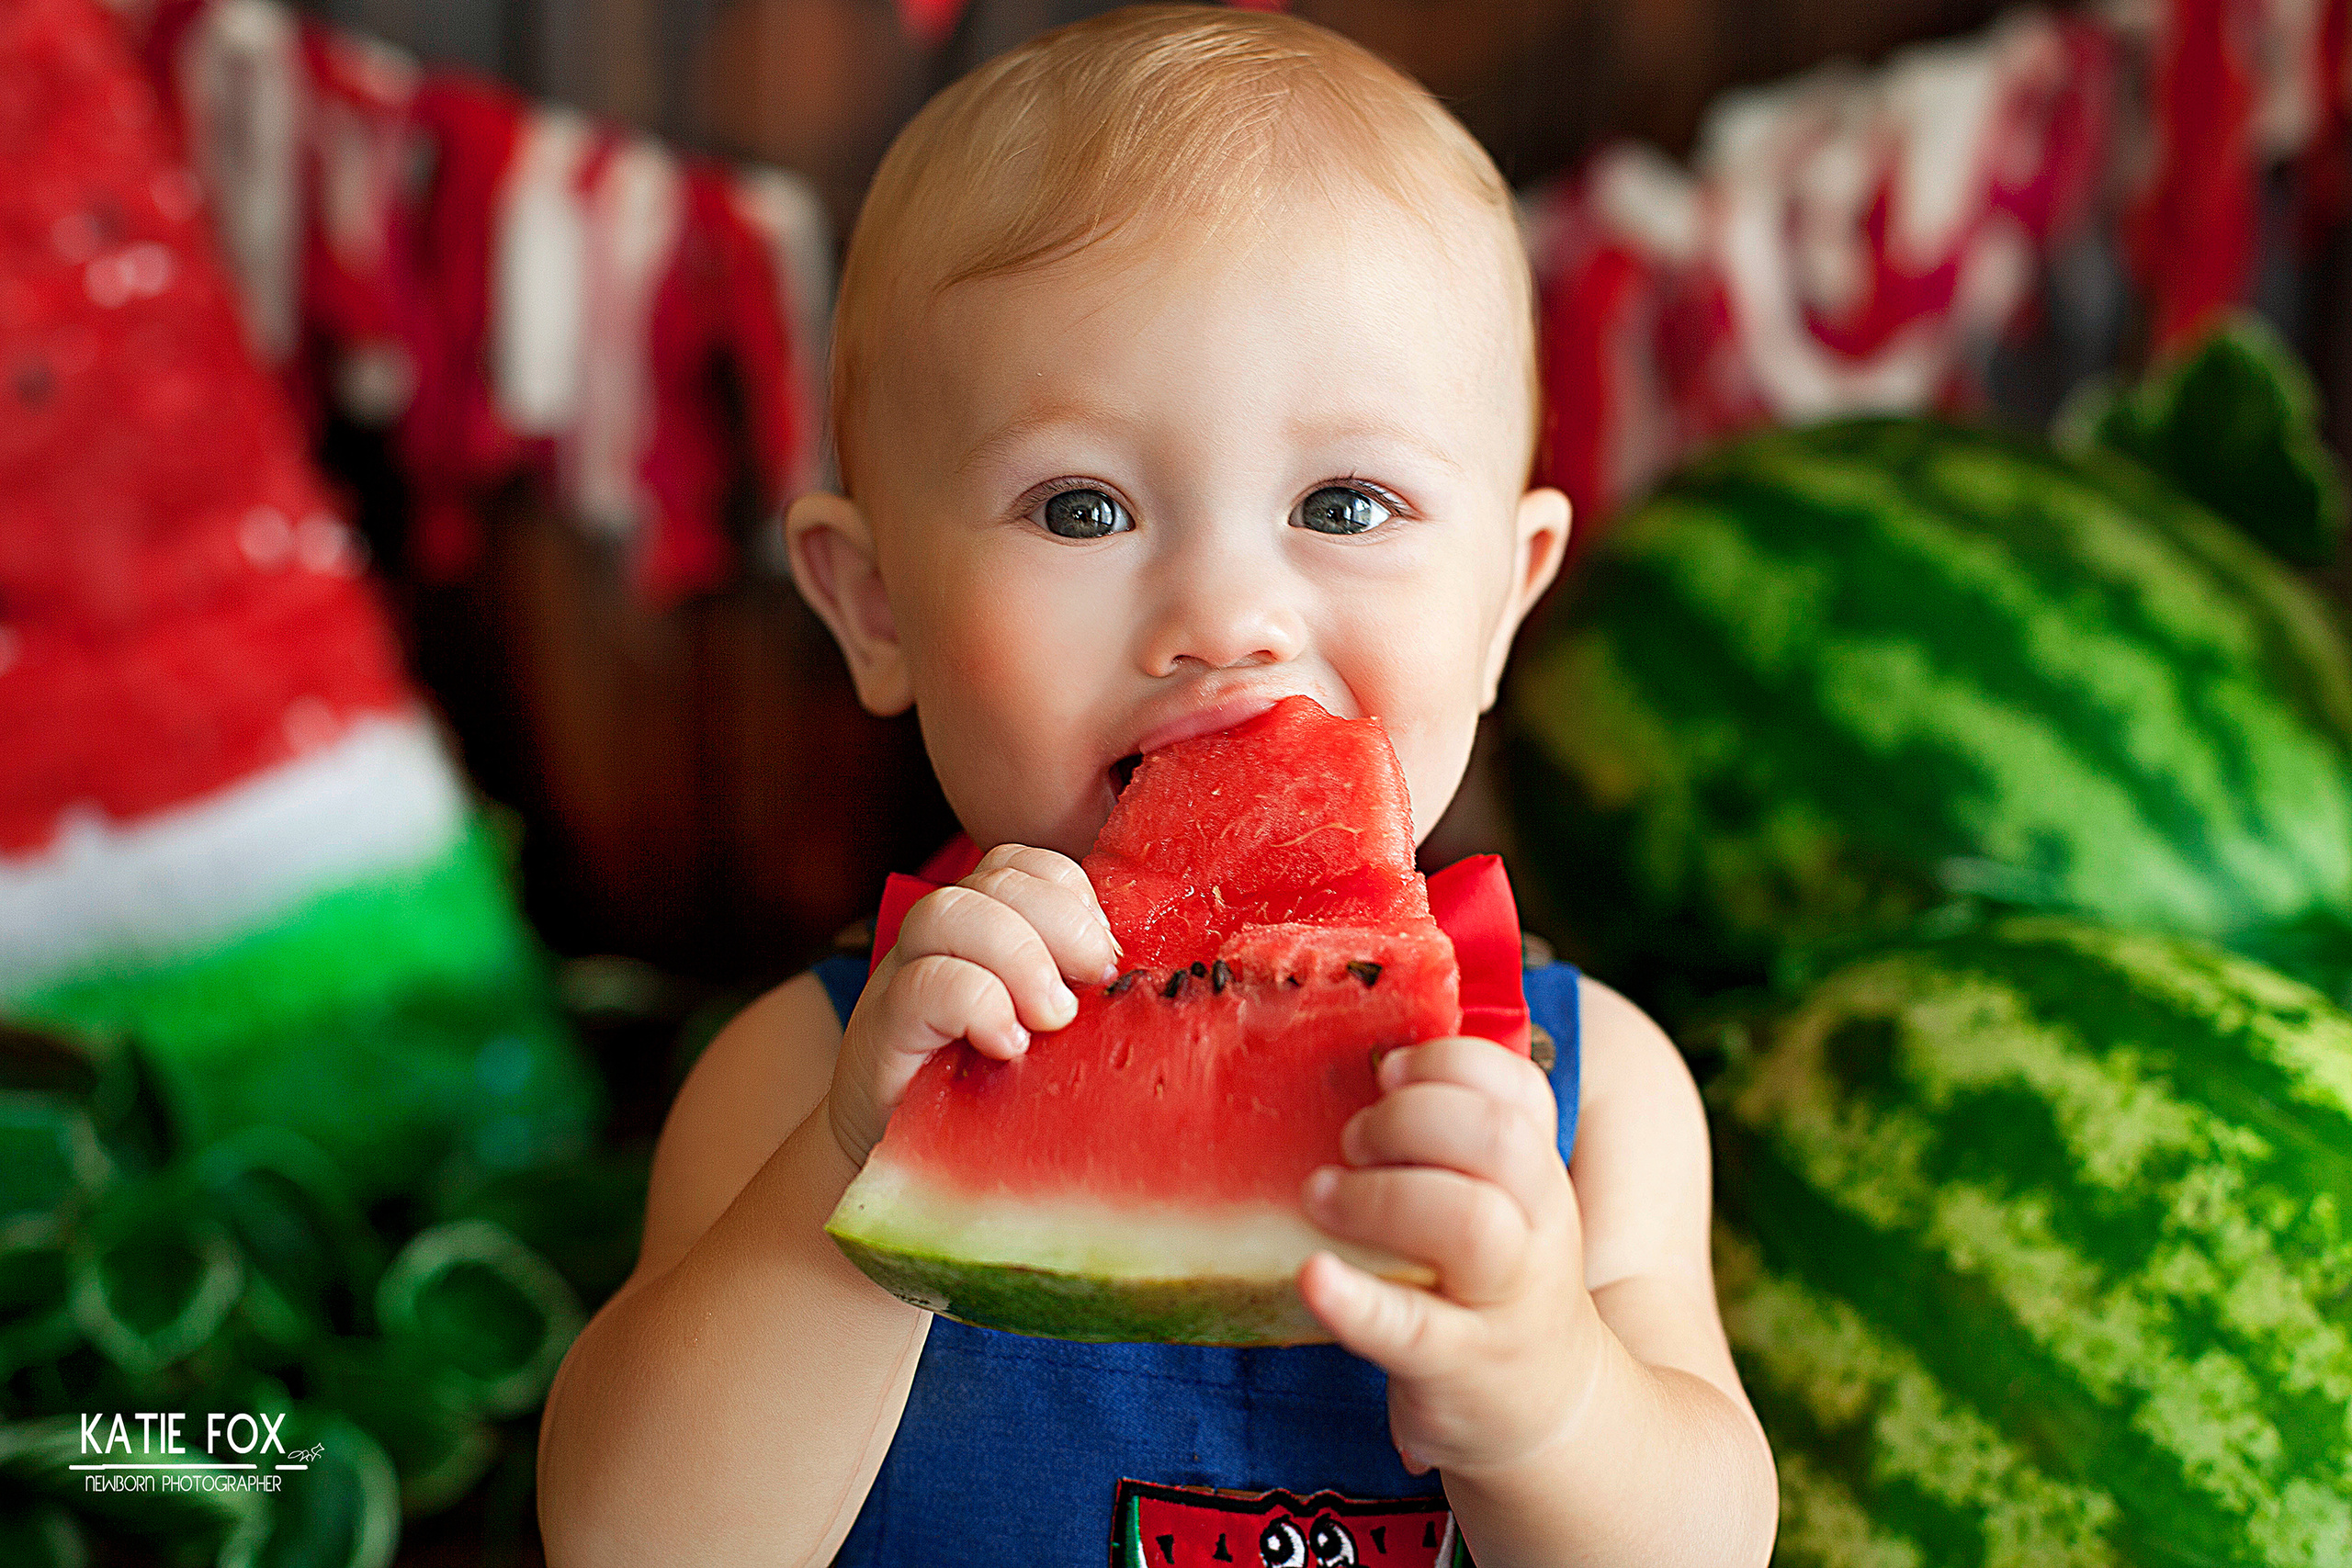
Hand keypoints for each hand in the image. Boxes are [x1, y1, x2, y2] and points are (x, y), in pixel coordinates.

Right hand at [827, 844, 1120, 1167]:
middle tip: (1094, 981)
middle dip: (1059, 921)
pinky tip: (1008, 1044)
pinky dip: (977, 1004)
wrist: (910, 1158)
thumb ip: (1082, 994)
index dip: (1072, 893)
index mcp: (989, 926)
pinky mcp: (882, 1028)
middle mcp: (944, 939)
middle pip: (995, 880)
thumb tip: (1143, 976)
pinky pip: (923, 984)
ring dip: (1019, 956)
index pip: (1027, 865)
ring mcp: (904, 976)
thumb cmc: (995, 1096)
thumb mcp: (1052, 1035)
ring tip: (1053, 1017)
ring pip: (949, 912)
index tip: (1106, 956)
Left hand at [1296, 1036, 1604, 1481]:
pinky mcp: (1461, 1364)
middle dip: (1408, 1118)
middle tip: (1351, 1141)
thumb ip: (1450, 1134)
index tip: (1386, 1070)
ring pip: (1468, 1221)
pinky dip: (1356, 1301)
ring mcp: (1503, 1298)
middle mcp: (1536, 1226)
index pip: (1515, 1086)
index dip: (1445, 1062)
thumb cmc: (1494, 1280)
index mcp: (1537, 1172)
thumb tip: (1362, 1056)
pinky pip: (1412, 1328)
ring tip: (1321, 1197)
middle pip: (1496, 1139)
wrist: (1553, 1410)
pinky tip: (1314, 1276)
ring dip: (1379, 1195)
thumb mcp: (1501, 1200)